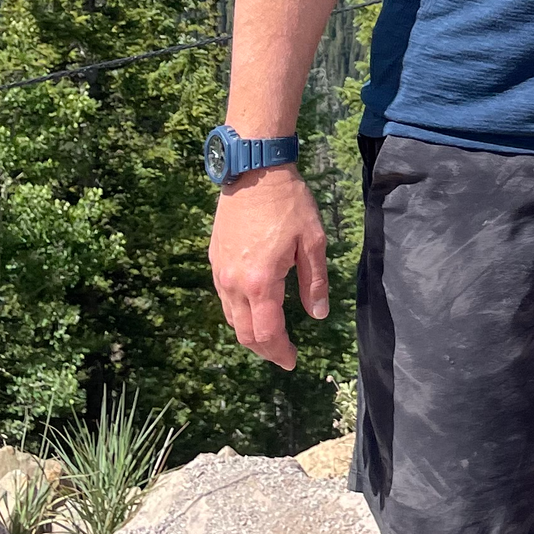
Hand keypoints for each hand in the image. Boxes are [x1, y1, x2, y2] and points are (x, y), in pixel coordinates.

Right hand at [209, 166, 328, 370]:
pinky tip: (255, 308)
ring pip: (231, 318)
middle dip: (264, 349)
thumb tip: (319, 315)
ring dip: (249, 333)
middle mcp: (234, 283)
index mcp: (260, 282)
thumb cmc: (289, 204)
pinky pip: (224, 299)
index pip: (267, 333)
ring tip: (270, 336)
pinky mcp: (215, 260)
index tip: (293, 361)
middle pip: (244, 333)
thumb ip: (315, 282)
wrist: (254, 171)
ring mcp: (220, 272)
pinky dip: (239, 313)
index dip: (280, 352)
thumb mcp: (313, 241)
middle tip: (283, 354)